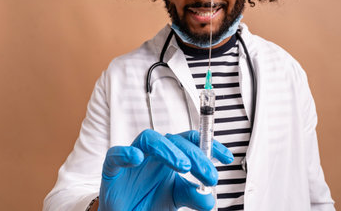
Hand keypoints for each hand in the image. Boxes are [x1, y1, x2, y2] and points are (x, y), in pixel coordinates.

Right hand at [98, 129, 233, 210]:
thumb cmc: (148, 201)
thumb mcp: (176, 199)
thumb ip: (192, 195)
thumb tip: (209, 198)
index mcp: (170, 155)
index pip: (191, 141)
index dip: (210, 145)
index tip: (227, 158)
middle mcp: (154, 152)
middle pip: (175, 140)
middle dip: (196, 155)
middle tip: (209, 175)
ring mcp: (133, 158)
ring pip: (149, 139)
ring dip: (167, 149)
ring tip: (184, 166)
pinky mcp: (113, 168)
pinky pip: (115, 154)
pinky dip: (126, 153)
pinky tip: (137, 157)